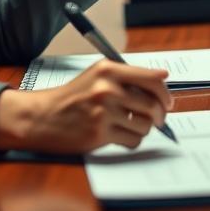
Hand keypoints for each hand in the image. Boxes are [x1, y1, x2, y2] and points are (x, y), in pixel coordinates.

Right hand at [0, 60, 173, 153]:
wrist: (41, 117)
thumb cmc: (72, 97)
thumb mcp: (97, 75)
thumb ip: (129, 75)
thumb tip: (163, 76)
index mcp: (108, 70)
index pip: (152, 79)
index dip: (165, 93)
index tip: (168, 102)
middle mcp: (107, 88)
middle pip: (153, 104)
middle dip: (159, 115)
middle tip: (157, 119)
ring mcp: (103, 112)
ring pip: (145, 125)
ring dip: (143, 128)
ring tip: (130, 126)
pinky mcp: (99, 134)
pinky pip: (132, 140)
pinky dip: (131, 140)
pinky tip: (120, 135)